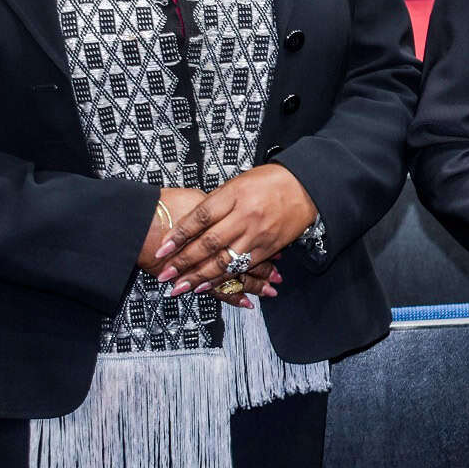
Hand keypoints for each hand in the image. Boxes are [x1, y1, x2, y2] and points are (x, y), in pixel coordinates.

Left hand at [140, 187, 277, 306]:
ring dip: (199, 276)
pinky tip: (207, 285)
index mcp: (235, 194)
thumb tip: (192, 222)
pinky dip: (223, 278)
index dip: (179, 234)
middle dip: (184, 261)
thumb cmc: (271, 181)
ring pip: (224, 260)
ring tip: (180, 286)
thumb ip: (217, 202)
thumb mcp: (239, 182)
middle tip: (164, 273)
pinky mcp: (269, 248)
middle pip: (209, 243)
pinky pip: (242, 267)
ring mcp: (258, 234)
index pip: (201, 217)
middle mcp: (246, 216)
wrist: (306, 187)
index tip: (162, 248)